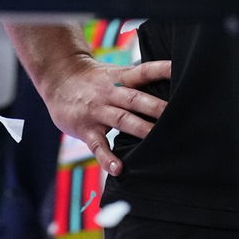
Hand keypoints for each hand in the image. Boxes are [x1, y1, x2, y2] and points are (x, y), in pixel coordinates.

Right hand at [35, 52, 170, 176]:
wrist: (58, 79)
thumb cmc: (94, 79)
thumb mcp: (114, 72)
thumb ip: (136, 80)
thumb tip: (168, 84)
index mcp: (120, 77)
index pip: (144, 71)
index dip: (162, 70)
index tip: (180, 71)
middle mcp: (110, 92)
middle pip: (135, 98)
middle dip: (156, 107)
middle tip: (176, 114)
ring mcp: (97, 111)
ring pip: (121, 119)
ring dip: (140, 128)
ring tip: (157, 138)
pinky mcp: (86, 129)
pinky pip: (98, 145)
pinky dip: (107, 158)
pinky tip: (118, 169)